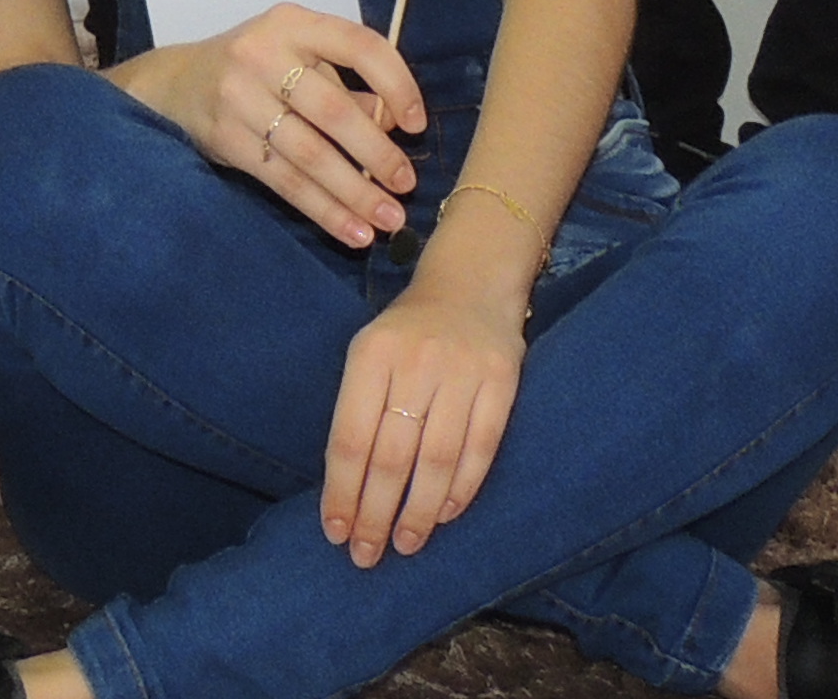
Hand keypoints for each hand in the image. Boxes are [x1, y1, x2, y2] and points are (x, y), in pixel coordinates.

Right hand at [130, 0, 427, 245]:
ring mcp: (240, 97)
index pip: (359, 45)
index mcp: (294, 24)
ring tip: (389, 220)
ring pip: (310, 154)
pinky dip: (324, 210)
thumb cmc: (256, 67)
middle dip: (378, 153)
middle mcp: (264, 54)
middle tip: (407, 185)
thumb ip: (343, 84)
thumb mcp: (298, 55)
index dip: (397, 84)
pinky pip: (285, 181)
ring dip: (356, 192)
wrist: (177, 83)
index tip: (416, 124)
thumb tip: (395, 125)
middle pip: (334, 110)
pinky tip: (352, 231)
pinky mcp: (227, 139)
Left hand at [324, 287, 525, 564]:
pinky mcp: (503, 382)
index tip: (334, 532)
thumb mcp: (370, 353)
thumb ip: (359, 410)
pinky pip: (481, 449)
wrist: (470, 282)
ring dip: (419, 512)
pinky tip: (446, 515)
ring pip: (437, 460)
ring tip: (405, 544)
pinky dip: (462, 489)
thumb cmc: (407, 332)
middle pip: (392, 456)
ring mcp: (463, 371)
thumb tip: (346, 490)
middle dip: (375, 513)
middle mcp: (416, 361)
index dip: (342, 491)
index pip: (351, 437)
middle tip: (365, 555)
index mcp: (371, 353)